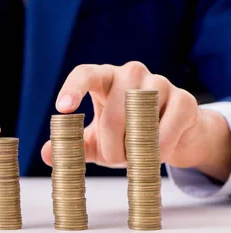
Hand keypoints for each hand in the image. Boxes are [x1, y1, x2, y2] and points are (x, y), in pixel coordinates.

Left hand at [41, 61, 230, 180]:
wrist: (169, 136)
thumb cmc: (123, 134)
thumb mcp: (94, 141)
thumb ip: (71, 145)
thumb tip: (47, 154)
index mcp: (103, 77)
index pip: (84, 73)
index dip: (72, 89)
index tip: (62, 109)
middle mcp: (130, 73)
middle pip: (113, 112)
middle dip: (111, 145)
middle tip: (113, 160)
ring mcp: (159, 83)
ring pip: (140, 120)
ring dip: (135, 148)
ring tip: (134, 157)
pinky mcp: (185, 99)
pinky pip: (167, 130)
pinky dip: (159, 149)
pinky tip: (157, 153)